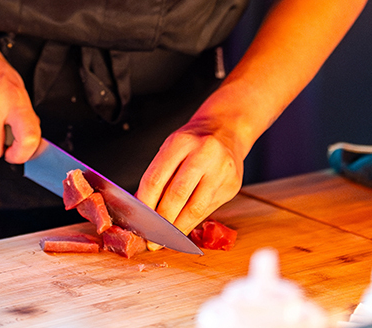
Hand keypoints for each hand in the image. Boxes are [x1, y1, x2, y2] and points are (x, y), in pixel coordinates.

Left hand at [135, 112, 244, 234]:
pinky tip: (183, 229)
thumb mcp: (172, 148)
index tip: (138, 222)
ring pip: (195, 208)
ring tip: (166, 240)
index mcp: (181, 142)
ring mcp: (221, 170)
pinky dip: (193, 223)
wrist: (226, 131)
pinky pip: (209, 210)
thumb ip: (159, 175)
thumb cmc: (193, 142)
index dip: (145, 204)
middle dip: (162, 221)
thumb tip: (142, 208)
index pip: (156, 178)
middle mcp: (203, 153)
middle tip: (151, 238)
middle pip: (176, 195)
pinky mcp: (232, 185)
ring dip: (178, 228)